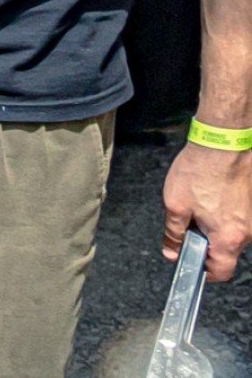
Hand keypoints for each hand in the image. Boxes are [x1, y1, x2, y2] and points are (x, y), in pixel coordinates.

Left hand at [163, 142, 251, 279]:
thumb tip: (171, 251)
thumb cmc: (200, 171)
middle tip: (188, 226)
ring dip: (214, 226)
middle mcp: (246, 232)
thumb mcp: (176, 205)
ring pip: (231, 233)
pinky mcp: (251, 204)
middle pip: (226, 251)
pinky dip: (223, 213)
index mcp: (228, 238)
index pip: (221, 271)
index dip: (204, 272)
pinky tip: (210, 195)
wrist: (224, 144)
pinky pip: (237, 218)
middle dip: (206, 243)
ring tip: (198, 204)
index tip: (191, 262)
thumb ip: (173, 233)